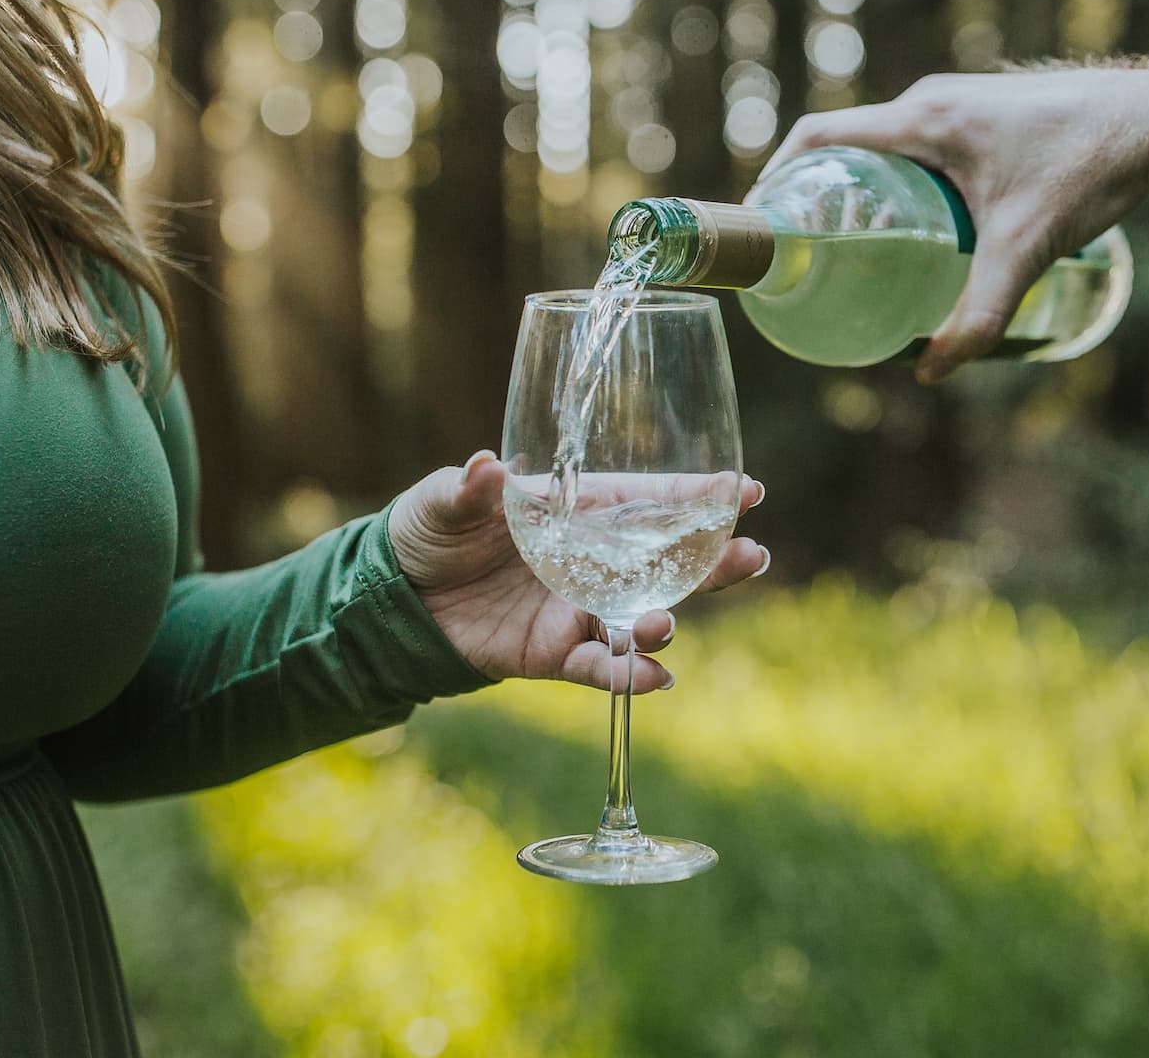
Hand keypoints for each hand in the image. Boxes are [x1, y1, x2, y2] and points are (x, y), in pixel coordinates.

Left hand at [388, 451, 770, 693]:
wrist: (397, 597)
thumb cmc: (430, 530)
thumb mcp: (443, 500)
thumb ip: (469, 490)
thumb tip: (488, 469)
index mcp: (579, 509)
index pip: (650, 499)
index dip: (697, 496)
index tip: (745, 490)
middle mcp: (594, 560)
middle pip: (668, 562)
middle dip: (714, 561)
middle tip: (751, 556)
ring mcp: (580, 609)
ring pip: (644, 617)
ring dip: (666, 621)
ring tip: (667, 622)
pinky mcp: (557, 654)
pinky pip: (602, 668)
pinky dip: (628, 677)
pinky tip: (655, 678)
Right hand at [758, 60, 1148, 380]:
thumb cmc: (1090, 170)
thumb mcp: (1025, 251)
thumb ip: (979, 316)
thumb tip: (929, 370)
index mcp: (923, 119)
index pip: (819, 135)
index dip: (777, 175)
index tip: (762, 219)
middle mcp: (932, 100)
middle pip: (848, 145)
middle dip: (821, 197)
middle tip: (810, 253)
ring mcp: (958, 101)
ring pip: (887, 147)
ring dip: (864, 191)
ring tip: (858, 250)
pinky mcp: (983, 112)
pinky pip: (919, 144)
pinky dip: (901, 182)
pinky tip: (922, 229)